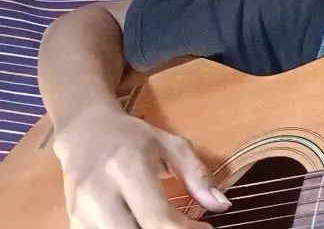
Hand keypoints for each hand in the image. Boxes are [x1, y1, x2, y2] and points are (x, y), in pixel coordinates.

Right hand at [52, 105, 230, 227]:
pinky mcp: (73, 222)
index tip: (205, 228)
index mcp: (127, 169)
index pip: (157, 217)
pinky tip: (143, 225)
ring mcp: (81, 212)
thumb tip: (221, 205)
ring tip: (165, 226)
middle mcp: (99, 193)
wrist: (84, 131)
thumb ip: (197, 174)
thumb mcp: (171, 144)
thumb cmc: (133, 138)